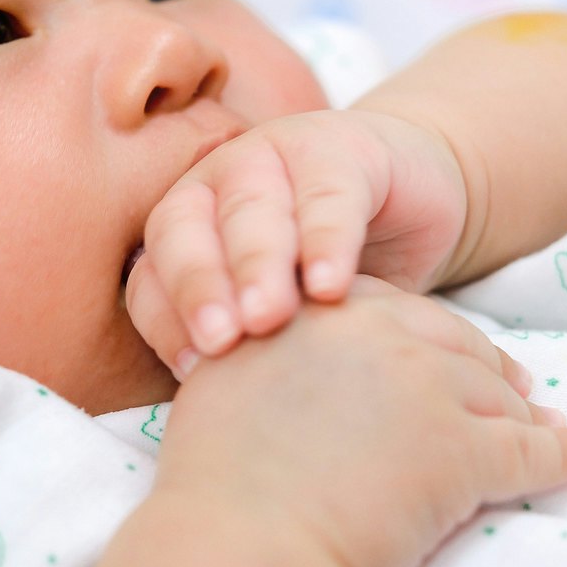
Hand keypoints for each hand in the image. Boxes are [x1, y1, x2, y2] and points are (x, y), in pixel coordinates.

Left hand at [125, 109, 466, 370]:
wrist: (414, 199)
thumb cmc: (332, 271)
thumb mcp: (287, 311)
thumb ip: (250, 344)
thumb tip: (222, 418)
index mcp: (185, 229)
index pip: (152, 276)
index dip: (165, 320)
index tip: (192, 372)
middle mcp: (215, 186)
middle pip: (186, 234)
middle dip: (201, 288)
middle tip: (222, 341)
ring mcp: (272, 155)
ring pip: (251, 208)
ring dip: (257, 262)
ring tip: (269, 317)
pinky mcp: (339, 148)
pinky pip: (328, 193)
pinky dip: (327, 238)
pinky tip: (331, 285)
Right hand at [153, 279, 566, 566]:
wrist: (242, 548)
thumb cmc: (216, 491)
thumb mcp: (223, 395)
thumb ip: (259, 365)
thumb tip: (284, 382)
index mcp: (308, 316)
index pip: (379, 309)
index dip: (415, 332)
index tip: (432, 350)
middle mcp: (370, 336)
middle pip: (447, 340)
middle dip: (483, 361)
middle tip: (511, 385)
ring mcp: (423, 388)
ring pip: (492, 395)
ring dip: (526, 411)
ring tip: (547, 424)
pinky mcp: (467, 449)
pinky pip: (532, 452)